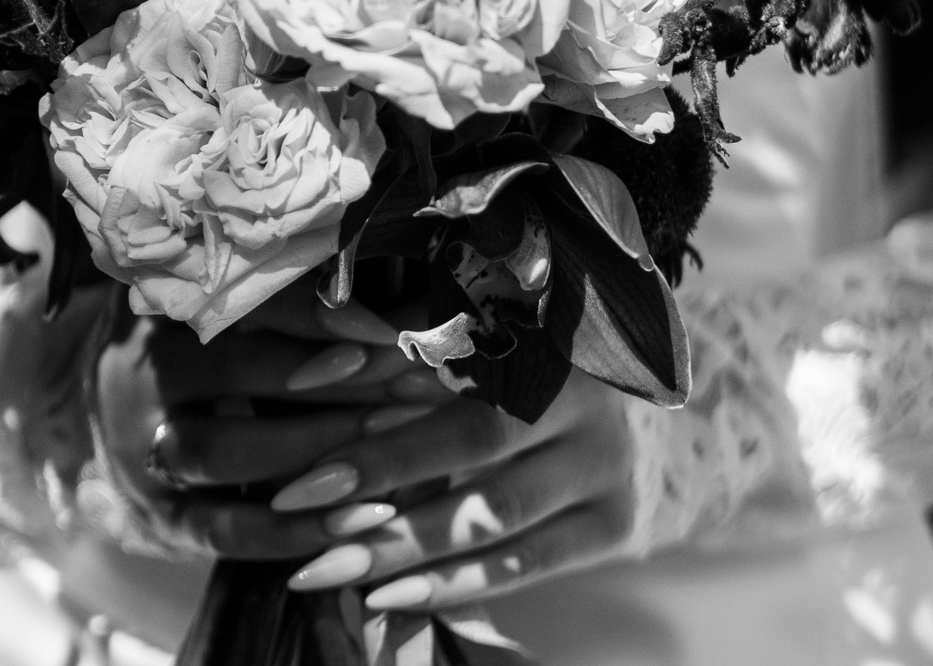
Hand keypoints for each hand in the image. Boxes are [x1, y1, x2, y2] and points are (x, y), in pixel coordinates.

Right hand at [91, 282, 455, 559]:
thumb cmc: (214, 344)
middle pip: (234, 370)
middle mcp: (138, 371)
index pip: (238, 300)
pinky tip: (365, 517)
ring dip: (319, 447)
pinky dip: (297, 528)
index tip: (387, 330)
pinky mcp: (158, 518)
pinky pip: (227, 530)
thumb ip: (307, 305)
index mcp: (162, 302)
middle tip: (414, 384)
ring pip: (226, 450)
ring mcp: (140, 450)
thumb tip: (411, 301)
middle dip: (334, 381)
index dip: (314, 314)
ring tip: (395, 441)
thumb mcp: (238, 310)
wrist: (124, 418)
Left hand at [274, 369, 641, 609]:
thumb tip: (303, 373)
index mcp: (540, 334)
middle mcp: (583, 397)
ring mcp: (604, 465)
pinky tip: (388, 598)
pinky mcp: (613, 524)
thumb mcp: (462, 342)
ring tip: (326, 570)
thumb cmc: (518, 369)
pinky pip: (524, 565)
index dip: (376, 416)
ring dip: (403, 548)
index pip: (446, 377)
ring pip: (494, 515)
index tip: (304, 473)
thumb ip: (388, 346)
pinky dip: (452, 585)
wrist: (631, 423)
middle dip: (380, 483)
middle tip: (302, 522)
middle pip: (473, 444)